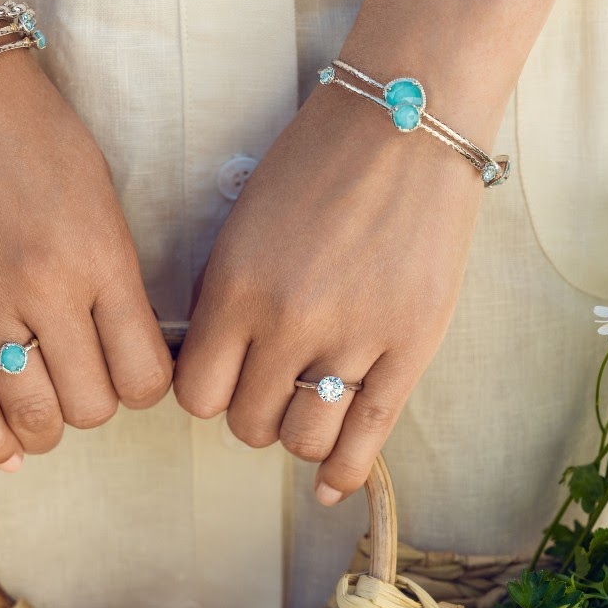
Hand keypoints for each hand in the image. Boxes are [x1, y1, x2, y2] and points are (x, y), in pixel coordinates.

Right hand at [0, 52, 171, 467]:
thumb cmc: (32, 134)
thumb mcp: (101, 197)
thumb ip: (114, 278)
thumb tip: (126, 355)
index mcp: (101, 258)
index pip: (144, 375)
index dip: (144, 388)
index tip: (132, 376)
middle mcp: (44, 288)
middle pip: (91, 406)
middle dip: (95, 406)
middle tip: (83, 383)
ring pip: (31, 415)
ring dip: (47, 426)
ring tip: (44, 411)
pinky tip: (6, 449)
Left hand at [175, 86, 484, 502]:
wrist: (406, 120)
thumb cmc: (317, 163)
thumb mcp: (243, 223)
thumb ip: (223, 299)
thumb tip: (207, 369)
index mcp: (236, 288)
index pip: (196, 394)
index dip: (205, 393)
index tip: (221, 380)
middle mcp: (290, 322)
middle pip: (246, 423)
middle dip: (249, 414)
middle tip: (265, 389)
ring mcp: (355, 338)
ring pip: (303, 438)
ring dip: (294, 436)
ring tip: (300, 413)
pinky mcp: (411, 346)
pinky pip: (368, 435)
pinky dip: (344, 473)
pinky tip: (329, 488)